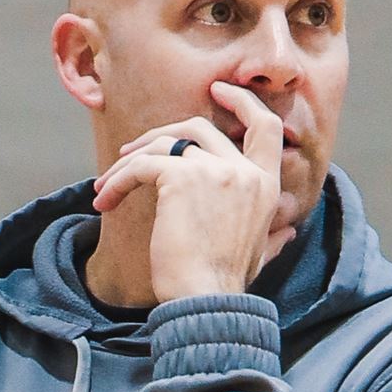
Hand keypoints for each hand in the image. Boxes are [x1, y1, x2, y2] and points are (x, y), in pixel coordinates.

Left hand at [90, 76, 291, 303]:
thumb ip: (273, 238)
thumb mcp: (260, 255)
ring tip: (108, 183)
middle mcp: (244, 171)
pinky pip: (140, 166)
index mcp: (267, 185)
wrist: (206, 302)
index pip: (263, 126)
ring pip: (165, 143)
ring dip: (131, 160)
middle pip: (201, 126)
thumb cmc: (227, 287)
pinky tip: (103, 200)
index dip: (241, 102)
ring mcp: (213, 170)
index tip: (217, 89)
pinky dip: (117, 180)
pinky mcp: (179, 178)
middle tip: (134, 149)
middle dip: (163, 133)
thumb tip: (288, 234)